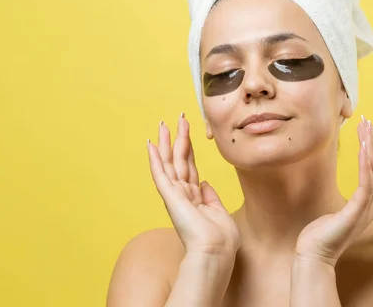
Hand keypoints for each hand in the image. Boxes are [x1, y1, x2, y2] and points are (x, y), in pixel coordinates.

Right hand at [147, 113, 240, 257]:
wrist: (215, 252)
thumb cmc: (221, 240)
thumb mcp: (219, 213)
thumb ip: (210, 197)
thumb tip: (204, 183)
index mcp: (196, 198)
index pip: (190, 167)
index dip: (189, 149)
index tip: (187, 132)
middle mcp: (183, 194)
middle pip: (179, 160)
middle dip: (178, 139)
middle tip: (177, 119)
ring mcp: (175, 195)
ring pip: (169, 162)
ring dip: (166, 143)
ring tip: (163, 124)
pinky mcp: (170, 196)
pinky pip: (161, 174)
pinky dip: (155, 159)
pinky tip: (151, 145)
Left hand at [295, 116, 372, 266]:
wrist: (314, 255)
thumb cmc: (323, 235)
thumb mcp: (344, 213)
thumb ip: (361, 201)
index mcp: (367, 203)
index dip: (371, 150)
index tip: (366, 130)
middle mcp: (369, 205)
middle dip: (371, 143)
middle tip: (367, 122)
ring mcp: (364, 208)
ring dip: (370, 148)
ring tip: (366, 129)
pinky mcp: (356, 212)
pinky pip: (365, 184)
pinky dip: (366, 166)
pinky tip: (364, 149)